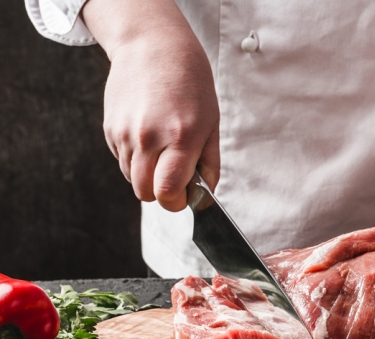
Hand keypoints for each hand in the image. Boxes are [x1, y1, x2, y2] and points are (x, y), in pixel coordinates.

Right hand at [83, 0, 218, 210]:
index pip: (167, 192)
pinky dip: (135, 159)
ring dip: (147, 175)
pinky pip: (122, 160)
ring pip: (131, 179)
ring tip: (163, 150)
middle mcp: (148, 138)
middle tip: (175, 178)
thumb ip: (209, 164)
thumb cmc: (190, 85)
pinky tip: (148, 136)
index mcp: (180, 138)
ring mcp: (125, 134)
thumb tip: (205, 195)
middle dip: (161, 193)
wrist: (154, 47)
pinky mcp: (110, 129)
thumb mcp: (211, 123)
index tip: (184, 196)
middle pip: (145, 193)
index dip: (177, 202)